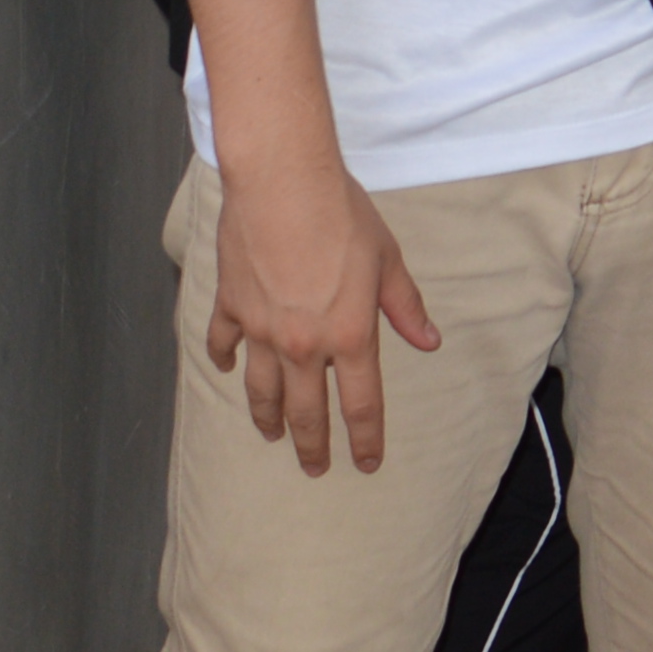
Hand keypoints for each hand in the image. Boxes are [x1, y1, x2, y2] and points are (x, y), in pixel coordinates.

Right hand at [209, 153, 439, 473]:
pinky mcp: (231, 306)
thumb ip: (405, 307)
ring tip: (271, 434)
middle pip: (306, 412)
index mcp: (350, 335)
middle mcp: (303, 344)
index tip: (365, 464)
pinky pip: (224, 345)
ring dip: (267, 417)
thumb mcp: (387, 260)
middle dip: (311, 446)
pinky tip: (228, 370)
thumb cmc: (342, 215)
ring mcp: (261, 330)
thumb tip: (428, 341)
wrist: (283, 182)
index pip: (361, 405)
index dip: (365, 440)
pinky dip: (225, 361)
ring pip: (261, 390)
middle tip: (313, 468)